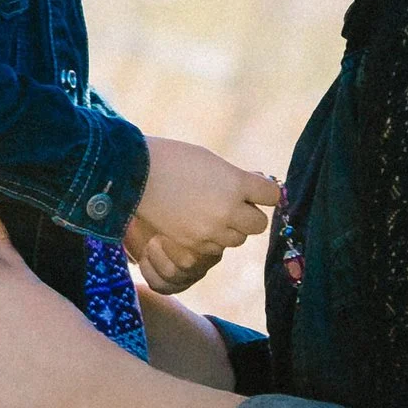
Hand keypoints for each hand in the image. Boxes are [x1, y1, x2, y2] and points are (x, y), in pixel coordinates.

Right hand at [127, 136, 280, 293]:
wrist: (136, 174)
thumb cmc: (174, 160)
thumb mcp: (212, 162)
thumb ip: (237, 179)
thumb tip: (258, 188)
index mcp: (236, 184)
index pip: (271, 195)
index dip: (265, 191)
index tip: (257, 188)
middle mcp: (228, 210)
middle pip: (258, 224)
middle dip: (249, 213)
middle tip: (235, 202)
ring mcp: (210, 231)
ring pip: (237, 239)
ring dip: (231, 227)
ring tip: (212, 211)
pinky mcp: (193, 244)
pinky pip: (215, 247)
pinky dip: (211, 237)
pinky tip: (196, 221)